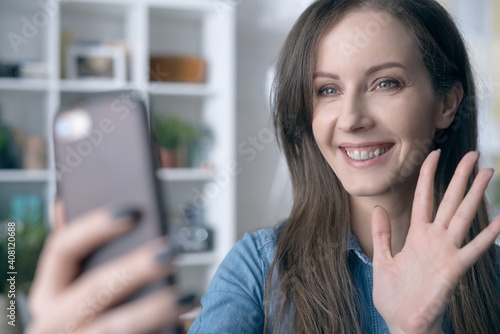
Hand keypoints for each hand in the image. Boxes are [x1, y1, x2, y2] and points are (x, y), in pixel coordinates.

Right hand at [26, 201, 195, 333]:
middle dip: (135, 269)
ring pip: (114, 327)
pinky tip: (185, 318)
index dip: (95, 227)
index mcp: (49, 292)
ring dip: (155, 308)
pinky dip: (160, 329)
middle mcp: (53, 320)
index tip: (132, 212)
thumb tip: (78, 204)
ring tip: (188, 295)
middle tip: (170, 252)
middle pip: (93, 288)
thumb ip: (85, 252)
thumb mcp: (78, 287)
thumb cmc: (93, 314)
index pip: (62, 248)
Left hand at [371, 151, 499, 333]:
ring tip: (488, 173)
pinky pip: (473, 248)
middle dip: (460, 177)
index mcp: (417, 235)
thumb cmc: (394, 295)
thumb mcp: (382, 259)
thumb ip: (382, 234)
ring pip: (463, 216)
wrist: (402, 323)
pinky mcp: (453, 269)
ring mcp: (445, 252)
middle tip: (474, 155)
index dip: (428, 176)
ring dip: (475, 195)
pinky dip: (488, 235)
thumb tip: (378, 209)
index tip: (435, 154)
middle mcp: (434, 239)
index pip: (424, 197)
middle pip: (449, 201)